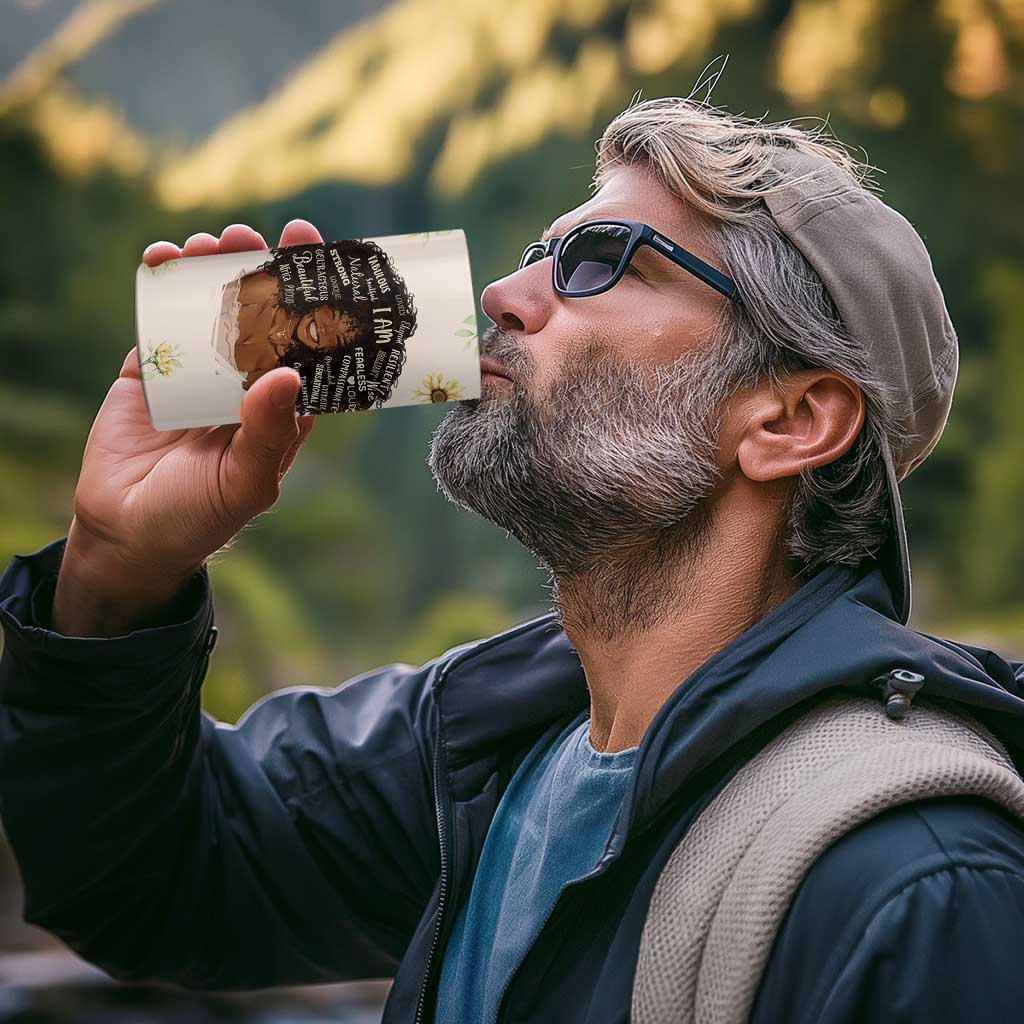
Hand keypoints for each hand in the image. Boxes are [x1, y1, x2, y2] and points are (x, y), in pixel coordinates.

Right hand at [53, 220, 323, 634]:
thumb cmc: (199, 517)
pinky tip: (164, 257)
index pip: (307, 345)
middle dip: (260, 271)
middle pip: (261, 314)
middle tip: (254, 236)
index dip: (314, 302)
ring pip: (213, 307)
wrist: (126, 534)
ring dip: (213, 269)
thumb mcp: (244, 482)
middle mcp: (246, 382)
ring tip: (211, 243)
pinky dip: (163, 284)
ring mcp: (199, 371)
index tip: (316, 257)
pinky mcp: (153, 368)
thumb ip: (268, 433)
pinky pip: (161, 318)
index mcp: (282, 406)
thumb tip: (287, 374)